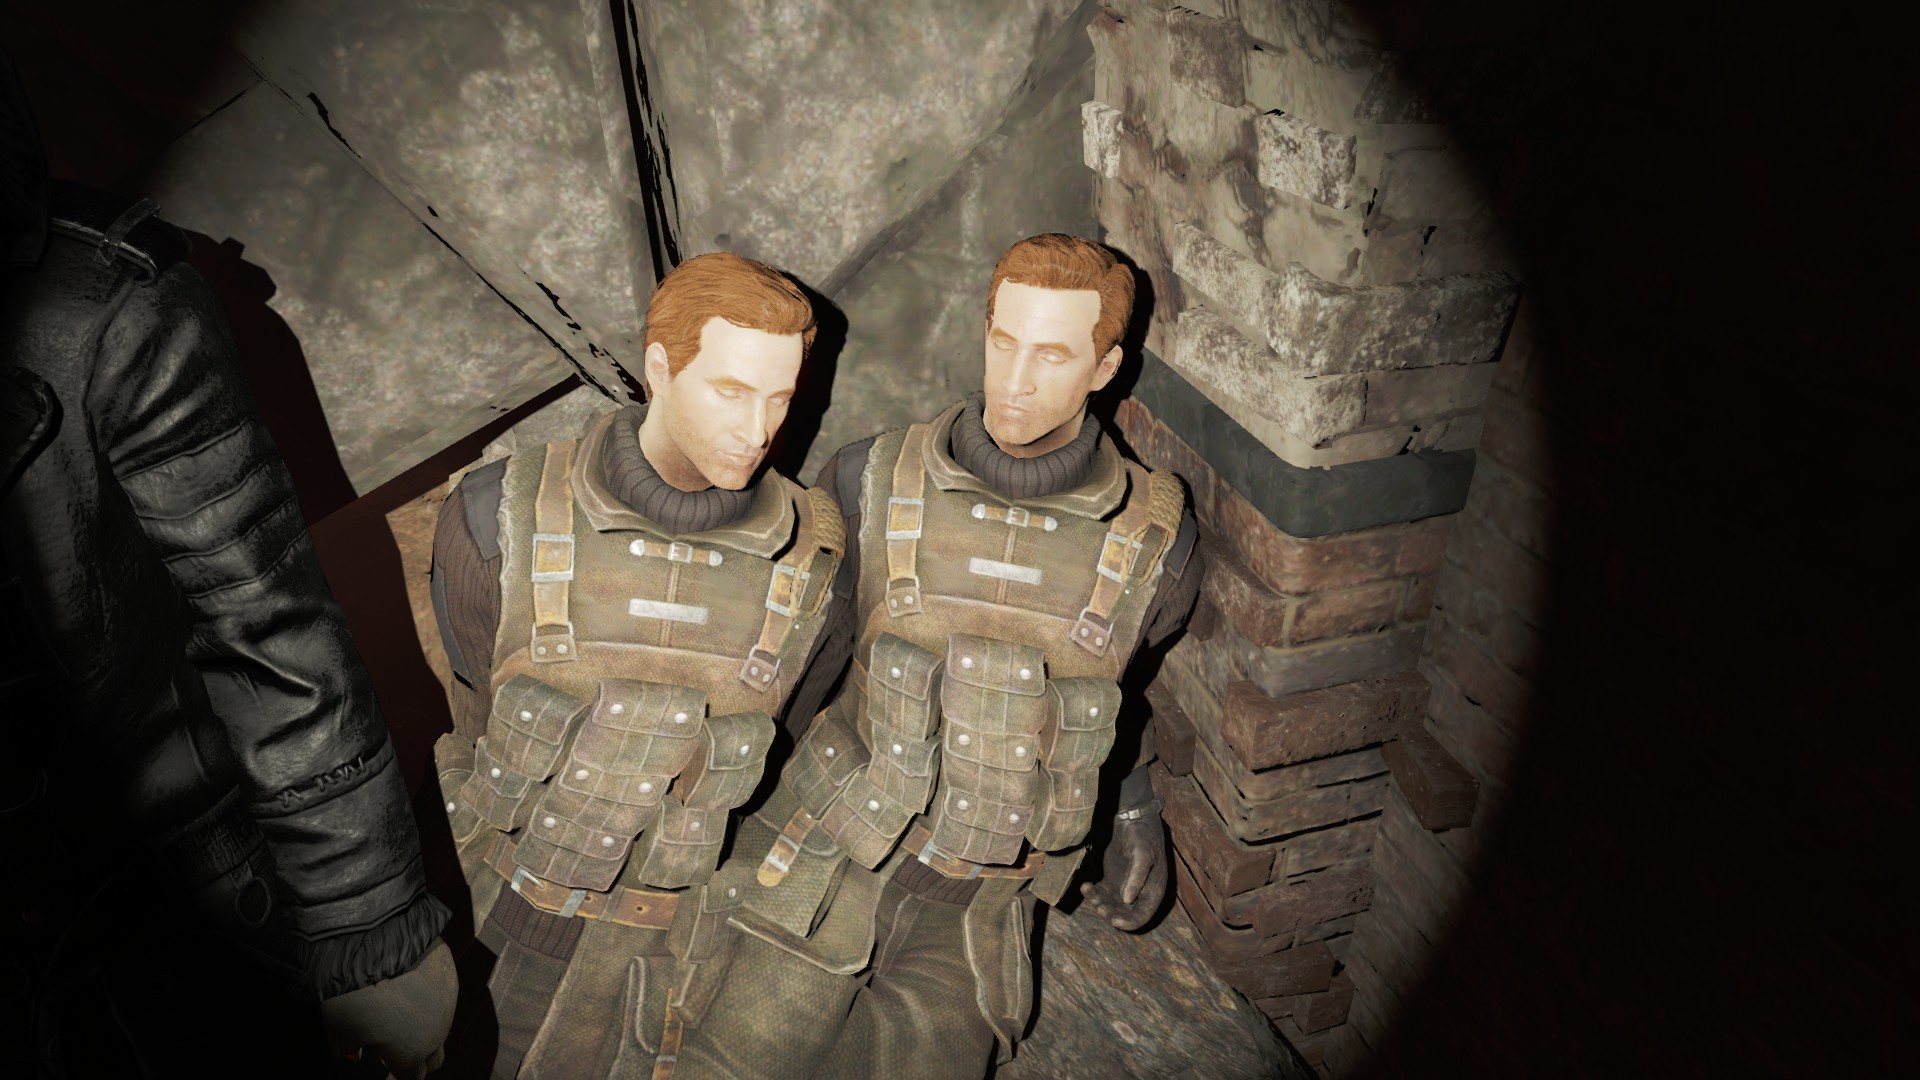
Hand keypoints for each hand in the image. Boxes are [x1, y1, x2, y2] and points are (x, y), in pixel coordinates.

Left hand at [321, 937, 457, 1079]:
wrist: (377, 944)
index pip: (412, 1077)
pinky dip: (429, 996)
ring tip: (401, 1010)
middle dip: (420, 1058)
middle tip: (398, 1046)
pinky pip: (443, 995)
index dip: (399, 1074)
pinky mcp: (451, 976)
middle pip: (434, 1058)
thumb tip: (356, 1055)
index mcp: (411, 1053)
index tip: (387, 1067)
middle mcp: (437, 1033)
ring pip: (441, 1025)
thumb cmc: (354, 995)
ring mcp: (448, 1003)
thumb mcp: (338, 1028)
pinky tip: (410, 983)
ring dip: (425, 1025)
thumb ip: (347, 1049)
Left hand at [1078, 801, 1166, 930]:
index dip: (1129, 923)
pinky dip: (1092, 894)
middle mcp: (1139, 892)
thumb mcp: (1142, 855)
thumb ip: (1136, 877)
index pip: (1142, 916)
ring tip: (1090, 892)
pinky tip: (1085, 885)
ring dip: (1099, 904)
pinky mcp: (1112, 880)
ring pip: (1111, 906)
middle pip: (1125, 915)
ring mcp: (1125, 887)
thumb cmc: (1142, 836)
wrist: (1132, 818)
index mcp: (1153, 890)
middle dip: (1111, 915)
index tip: (1114, 921)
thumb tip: (1127, 901)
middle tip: (1099, 908)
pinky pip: (1101, 894)